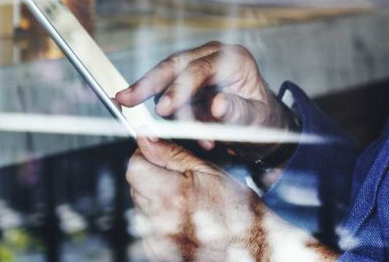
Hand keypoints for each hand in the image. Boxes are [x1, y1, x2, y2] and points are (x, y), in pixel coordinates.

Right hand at [116, 42, 295, 160]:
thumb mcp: (257, 120)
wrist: (261, 125)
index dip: (179, 88)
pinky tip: (170, 128)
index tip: (164, 109)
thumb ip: (239, 113)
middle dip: (148, 83)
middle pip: (174, 65)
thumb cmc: (263, 120)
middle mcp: (213, 56)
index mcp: (234, 59)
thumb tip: (218, 105)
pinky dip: (162, 110)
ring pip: (165, 78)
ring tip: (173, 132)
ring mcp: (197, 67)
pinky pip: (166, 92)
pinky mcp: (185, 82)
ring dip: (158, 104)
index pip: (199, 68)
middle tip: (125, 100)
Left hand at [127, 137, 336, 260]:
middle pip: (136, 186)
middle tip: (182, 180)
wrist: (254, 250)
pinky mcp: (158, 252)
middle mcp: (160, 222)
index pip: (134, 167)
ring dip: (158, 199)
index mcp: (172, 196)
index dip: (147, 156)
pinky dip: (162, 219)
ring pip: (142, 206)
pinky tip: (186, 218)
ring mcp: (158, 240)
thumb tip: (147, 137)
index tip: (160, 155)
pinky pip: (149, 226)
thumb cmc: (240, 212)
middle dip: (154, 177)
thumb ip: (173, 154)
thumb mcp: (210, 172)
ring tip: (188, 201)